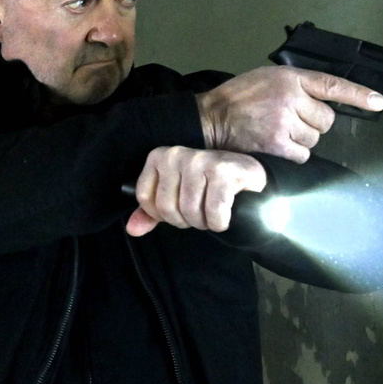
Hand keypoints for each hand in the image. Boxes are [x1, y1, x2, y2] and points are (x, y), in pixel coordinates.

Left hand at [126, 147, 267, 235]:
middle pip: (167, 208)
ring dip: (204, 223)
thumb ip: (152, 212)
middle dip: (185, 221)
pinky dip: (219, 223)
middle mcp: (176, 154)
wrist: (250, 179)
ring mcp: (200, 160)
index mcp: (160, 156)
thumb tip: (131, 229)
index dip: (161, 215)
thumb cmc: (208, 187)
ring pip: (190, 212)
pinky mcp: (224, 171)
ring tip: (212, 214)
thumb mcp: (175, 196)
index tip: (179, 211)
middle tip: (200, 214)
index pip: (145, 198)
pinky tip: (225, 216)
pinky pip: (213, 212)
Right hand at [195, 67, 382, 161]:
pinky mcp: (276, 145)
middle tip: (287, 121)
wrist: (209, 118)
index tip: (379, 103)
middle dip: (312, 124)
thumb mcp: (268, 79)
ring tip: (275, 133)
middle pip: (326, 120)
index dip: (359, 95)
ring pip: (314, 140)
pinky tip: (275, 147)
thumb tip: (325, 105)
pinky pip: (302, 155)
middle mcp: (290, 98)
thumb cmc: (238, 98)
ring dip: (300, 141)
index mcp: (291, 78)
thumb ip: (296, 87)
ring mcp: (284, 123)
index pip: (332, 85)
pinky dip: (292, 155)